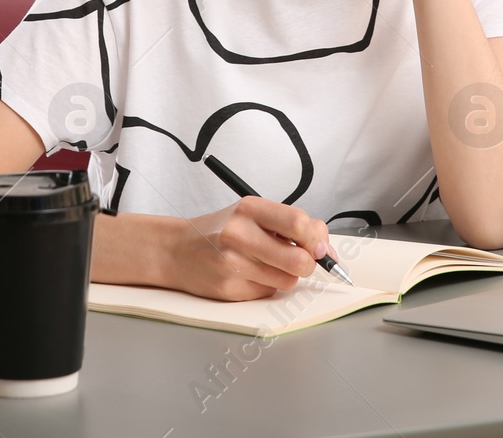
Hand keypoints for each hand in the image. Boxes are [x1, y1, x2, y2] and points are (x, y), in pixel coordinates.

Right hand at [173, 196, 335, 301]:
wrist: (177, 250)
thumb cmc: (220, 231)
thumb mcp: (252, 215)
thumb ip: (289, 226)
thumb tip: (325, 249)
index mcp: (249, 209)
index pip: (298, 223)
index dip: (317, 239)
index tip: (319, 248)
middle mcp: (240, 234)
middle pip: (299, 259)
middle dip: (307, 264)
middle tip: (299, 260)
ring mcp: (233, 263)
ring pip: (287, 280)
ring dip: (285, 276)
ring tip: (265, 264)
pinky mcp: (229, 288)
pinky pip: (267, 292)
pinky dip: (266, 285)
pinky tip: (248, 274)